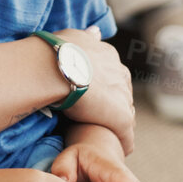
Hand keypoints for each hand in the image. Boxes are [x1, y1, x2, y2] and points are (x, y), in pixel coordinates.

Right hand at [51, 29, 134, 153]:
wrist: (56, 67)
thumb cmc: (56, 52)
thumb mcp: (75, 37)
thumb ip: (87, 37)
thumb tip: (95, 31)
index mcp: (109, 57)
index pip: (113, 77)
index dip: (104, 90)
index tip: (94, 98)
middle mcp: (120, 74)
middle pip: (121, 96)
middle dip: (113, 107)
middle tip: (99, 120)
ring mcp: (122, 97)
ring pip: (124, 115)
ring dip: (116, 125)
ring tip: (106, 136)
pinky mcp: (121, 118)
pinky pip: (126, 135)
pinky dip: (123, 143)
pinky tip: (117, 150)